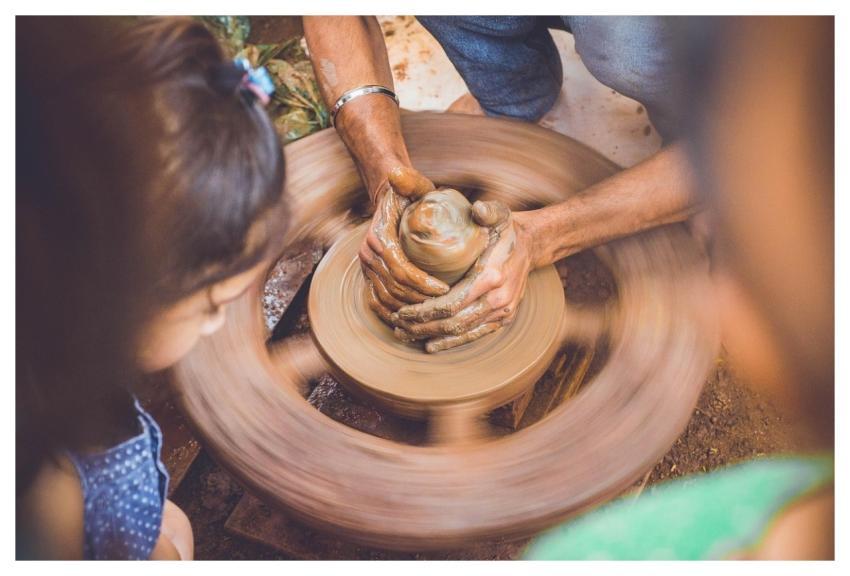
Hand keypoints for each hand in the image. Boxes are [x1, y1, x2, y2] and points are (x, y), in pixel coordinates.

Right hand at [359, 166, 450, 323]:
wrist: (388, 199)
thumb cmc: (407, 193)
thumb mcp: (413, 184)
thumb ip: (410, 180)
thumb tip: (397, 173)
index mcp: (378, 237)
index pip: (401, 269)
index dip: (422, 283)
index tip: (445, 289)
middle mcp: (367, 254)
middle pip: (394, 288)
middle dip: (420, 301)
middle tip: (445, 305)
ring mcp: (366, 267)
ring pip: (386, 299)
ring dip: (409, 309)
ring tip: (433, 313)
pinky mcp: (368, 275)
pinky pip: (376, 301)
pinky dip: (391, 314)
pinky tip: (411, 321)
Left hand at [390, 200, 535, 352]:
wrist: (531, 246)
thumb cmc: (507, 230)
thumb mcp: (499, 214)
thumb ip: (487, 211)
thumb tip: (477, 208)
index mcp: (492, 276)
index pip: (452, 303)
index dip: (424, 311)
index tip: (402, 311)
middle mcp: (498, 299)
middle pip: (453, 322)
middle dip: (422, 327)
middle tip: (397, 325)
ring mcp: (502, 312)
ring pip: (461, 332)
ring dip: (432, 336)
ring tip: (406, 334)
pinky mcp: (503, 319)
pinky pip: (475, 335)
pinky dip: (452, 342)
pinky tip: (431, 344)